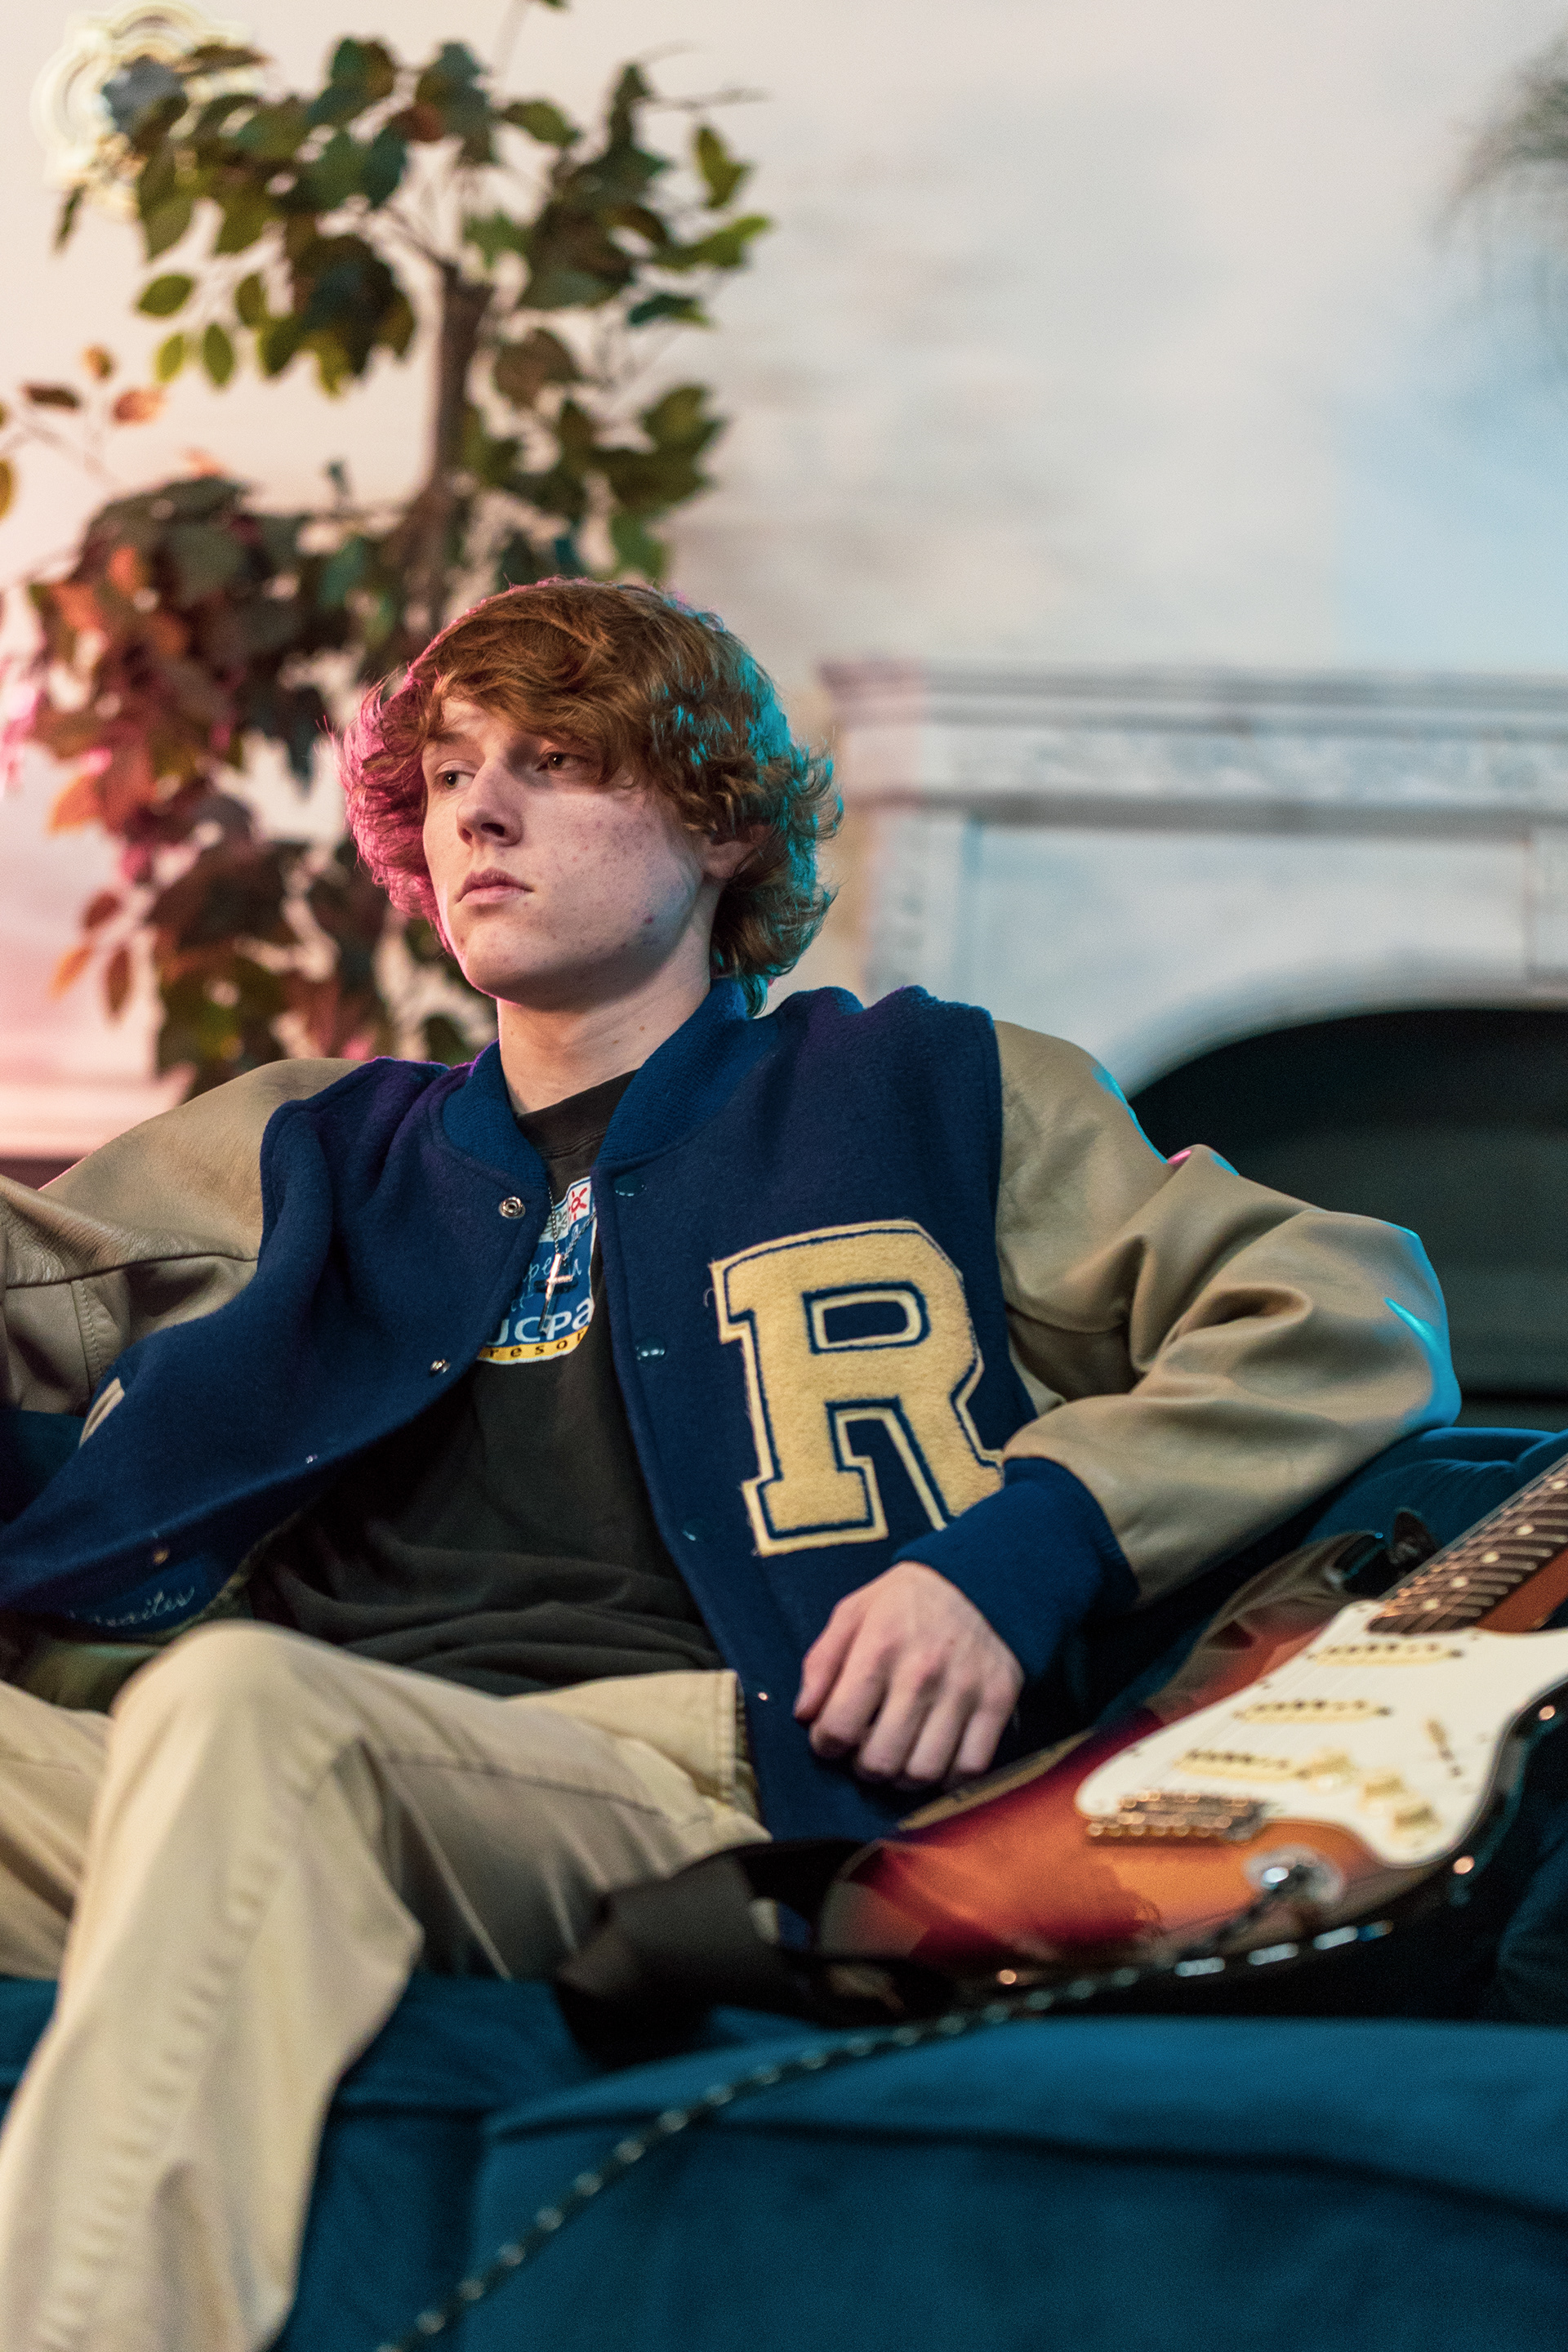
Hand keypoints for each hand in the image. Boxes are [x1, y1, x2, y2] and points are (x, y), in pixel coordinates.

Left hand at [793, 1560, 1023, 1787]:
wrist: (982, 1577)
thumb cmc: (906, 1601)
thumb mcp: (853, 1612)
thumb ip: (821, 1662)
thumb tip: (804, 1715)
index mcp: (879, 1647)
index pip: (839, 1727)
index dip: (825, 1745)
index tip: (831, 1739)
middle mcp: (921, 1673)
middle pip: (880, 1761)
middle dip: (862, 1767)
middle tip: (865, 1750)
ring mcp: (963, 1691)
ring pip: (923, 1773)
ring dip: (902, 1778)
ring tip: (898, 1756)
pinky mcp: (997, 1704)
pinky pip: (970, 1768)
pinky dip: (947, 1778)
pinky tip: (933, 1757)